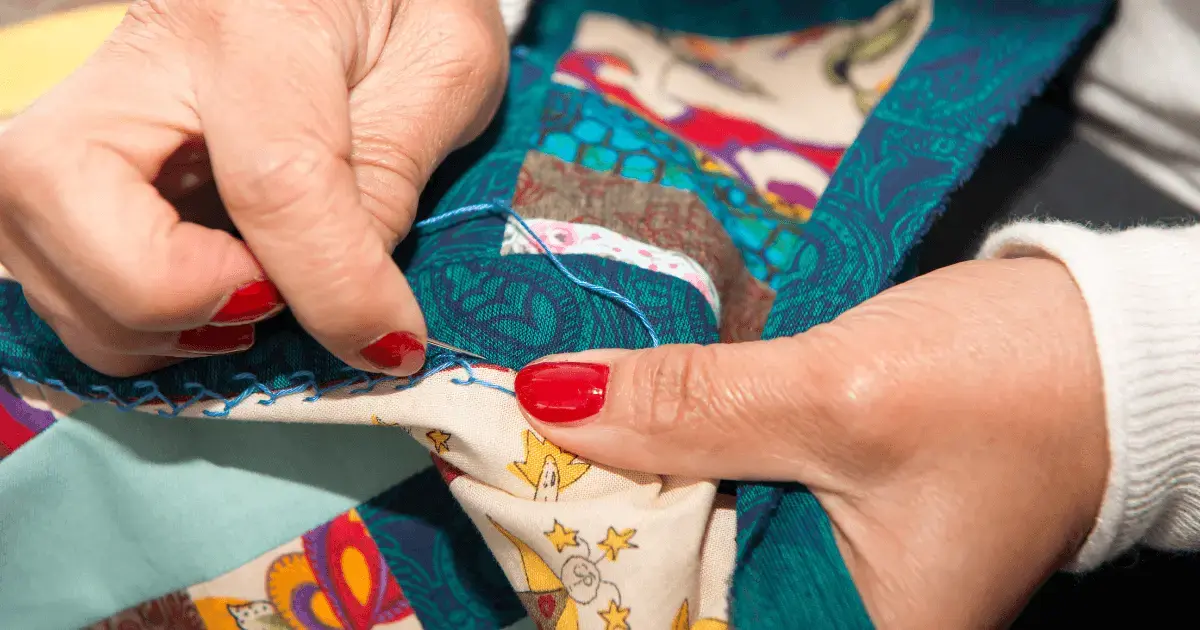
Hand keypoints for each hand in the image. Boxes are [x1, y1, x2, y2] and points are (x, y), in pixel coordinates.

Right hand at [0, 0, 507, 375]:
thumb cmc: (407, 1)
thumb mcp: (444, 66)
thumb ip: (394, 177)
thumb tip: (345, 301)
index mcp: (260, 19)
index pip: (272, 179)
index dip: (334, 288)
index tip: (390, 344)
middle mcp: (143, 49)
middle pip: (56, 189)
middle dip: (160, 295)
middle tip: (266, 306)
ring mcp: (93, 96)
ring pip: (33, 240)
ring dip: (142, 321)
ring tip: (251, 302)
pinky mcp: (81, 146)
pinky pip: (54, 260)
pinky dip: (126, 316)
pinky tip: (212, 295)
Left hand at [513, 257, 1109, 627]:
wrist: (1104, 341)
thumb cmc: (1013, 384)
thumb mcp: (837, 394)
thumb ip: (690, 406)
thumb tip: (544, 397)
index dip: (586, 583)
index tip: (507, 508)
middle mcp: (827, 619)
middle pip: (671, 593)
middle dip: (592, 526)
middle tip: (500, 455)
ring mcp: (818, 568)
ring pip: (687, 541)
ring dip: (622, 484)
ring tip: (535, 431)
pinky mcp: (814, 511)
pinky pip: (717, 499)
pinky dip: (669, 458)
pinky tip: (611, 420)